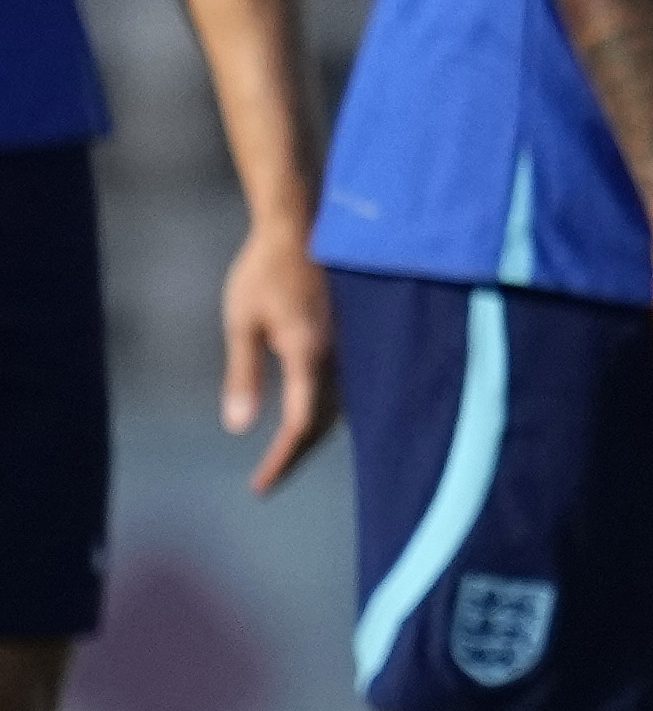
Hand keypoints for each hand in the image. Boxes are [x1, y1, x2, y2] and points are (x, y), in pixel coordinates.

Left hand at [220, 212, 337, 494]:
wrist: (303, 225)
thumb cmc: (263, 271)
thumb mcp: (241, 322)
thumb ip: (244, 375)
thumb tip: (240, 427)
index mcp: (310, 354)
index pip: (302, 424)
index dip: (283, 459)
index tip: (261, 485)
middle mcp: (339, 356)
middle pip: (326, 423)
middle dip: (296, 454)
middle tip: (269, 478)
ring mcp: (353, 347)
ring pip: (341, 407)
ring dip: (314, 434)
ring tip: (288, 452)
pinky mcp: (355, 337)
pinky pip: (347, 387)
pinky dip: (327, 410)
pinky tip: (314, 414)